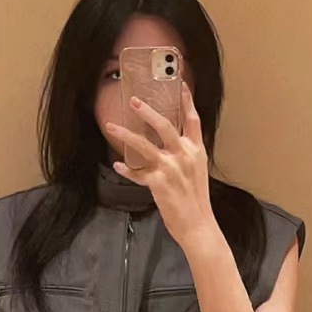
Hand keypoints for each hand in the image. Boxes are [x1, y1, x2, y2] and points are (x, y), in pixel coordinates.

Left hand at [102, 81, 214, 252]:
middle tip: (134, 101)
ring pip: (144, 145)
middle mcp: (184, 156)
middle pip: (164, 125)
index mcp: (196, 151)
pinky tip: (118, 164)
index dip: (187, 102)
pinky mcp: (158, 183)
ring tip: (112, 126)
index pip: (193, 120)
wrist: (199, 225)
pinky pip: (137, 172)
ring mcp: (170, 168)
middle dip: (148, 111)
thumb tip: (172, 145)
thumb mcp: (197, 172)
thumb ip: (186, 156)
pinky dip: (126, 169)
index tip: (181, 86)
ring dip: (125, 134)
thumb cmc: (197, 201)